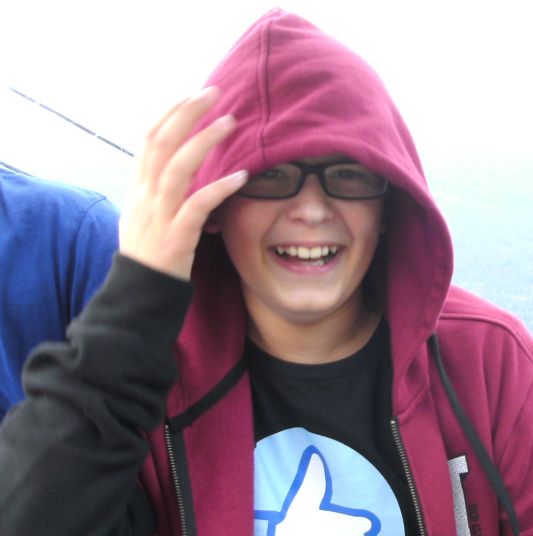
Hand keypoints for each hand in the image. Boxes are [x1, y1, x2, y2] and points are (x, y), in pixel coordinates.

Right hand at [119, 87, 247, 279]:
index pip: (149, 138)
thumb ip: (156, 188)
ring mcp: (159, 215)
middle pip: (161, 142)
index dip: (170, 112)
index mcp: (139, 187)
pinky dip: (219, 188)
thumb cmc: (149, 252)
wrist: (139, 292)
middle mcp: (145, 195)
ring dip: (205, 141)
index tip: (192, 93)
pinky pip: (198, 206)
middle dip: (187, 113)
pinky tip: (240, 176)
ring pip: (178, 168)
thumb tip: (171, 165)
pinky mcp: (176, 236)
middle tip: (214, 93)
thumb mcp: (145, 213)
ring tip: (230, 123)